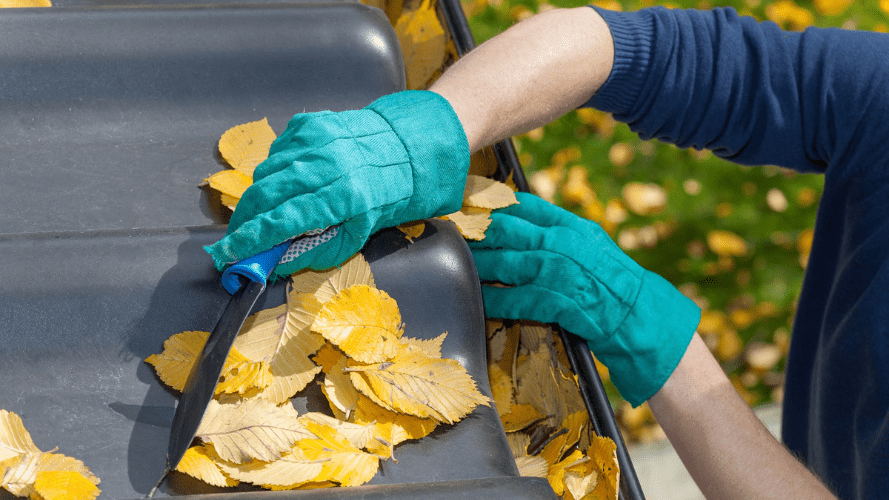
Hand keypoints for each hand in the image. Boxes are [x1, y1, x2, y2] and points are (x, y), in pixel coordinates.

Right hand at [204, 91, 468, 277]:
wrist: (400, 150)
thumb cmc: (379, 199)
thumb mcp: (354, 237)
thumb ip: (313, 252)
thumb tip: (273, 264)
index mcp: (340, 197)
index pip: (281, 222)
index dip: (249, 240)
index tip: (227, 254)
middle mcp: (324, 165)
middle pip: (264, 195)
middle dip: (243, 221)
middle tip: (236, 237)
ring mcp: (314, 140)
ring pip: (265, 173)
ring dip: (259, 197)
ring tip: (269, 210)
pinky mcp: (308, 123)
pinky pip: (276, 152)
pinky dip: (276, 170)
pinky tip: (291, 180)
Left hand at [468, 192, 699, 405]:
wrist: (641, 317)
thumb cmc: (614, 283)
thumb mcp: (591, 245)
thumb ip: (559, 233)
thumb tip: (524, 224)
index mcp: (572, 226)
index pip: (524, 206)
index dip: (492, 203)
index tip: (468, 202)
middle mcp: (564, 244)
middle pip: (507, 231)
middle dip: (476, 231)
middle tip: (453, 231)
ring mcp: (560, 273)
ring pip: (505, 264)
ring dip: (477, 264)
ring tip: (457, 263)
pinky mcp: (558, 303)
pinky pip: (516, 300)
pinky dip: (495, 300)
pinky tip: (479, 299)